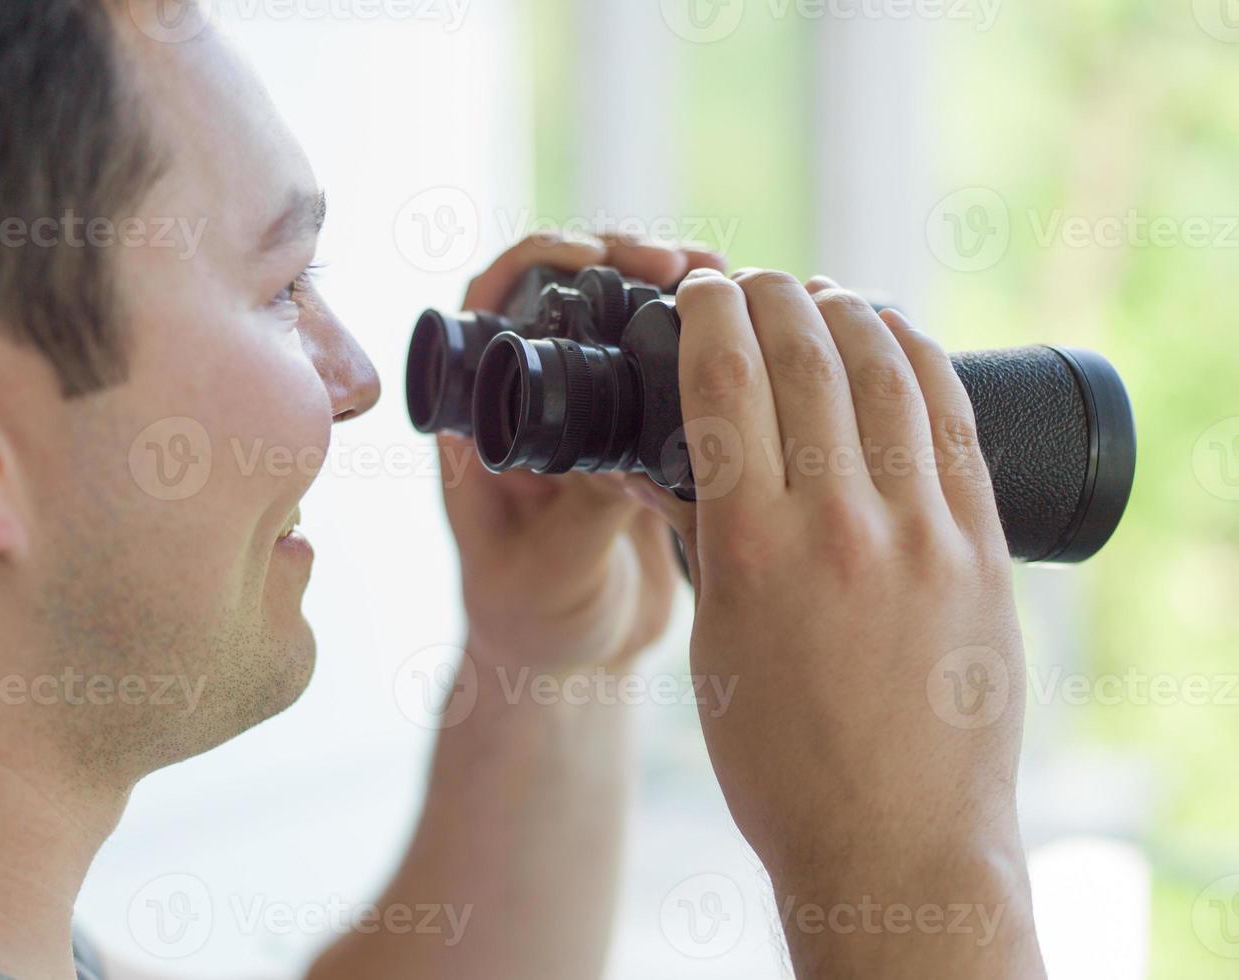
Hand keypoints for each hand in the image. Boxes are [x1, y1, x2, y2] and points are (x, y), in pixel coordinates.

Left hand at [438, 234, 724, 672]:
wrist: (579, 664)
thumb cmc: (534, 622)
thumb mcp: (550, 570)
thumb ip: (585, 513)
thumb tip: (635, 450)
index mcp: (488, 421)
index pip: (491, 304)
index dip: (534, 262)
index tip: (593, 256)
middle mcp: (538, 401)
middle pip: (573, 291)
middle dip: (628, 258)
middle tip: (687, 263)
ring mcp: (598, 413)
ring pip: (633, 318)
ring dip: (685, 292)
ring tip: (740, 284)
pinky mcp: (651, 433)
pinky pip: (682, 367)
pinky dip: (721, 341)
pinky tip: (766, 334)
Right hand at [632, 269, 1037, 970]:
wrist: (896, 843)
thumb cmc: (783, 763)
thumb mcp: (716, 647)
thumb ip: (708, 543)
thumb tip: (686, 466)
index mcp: (755, 550)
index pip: (726, 385)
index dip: (710, 315)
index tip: (701, 289)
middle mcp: (840, 525)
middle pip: (807, 359)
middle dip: (772, 296)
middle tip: (753, 280)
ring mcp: (922, 534)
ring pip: (887, 374)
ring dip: (848, 313)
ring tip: (822, 294)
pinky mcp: (982, 551)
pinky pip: (954, 425)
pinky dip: (920, 361)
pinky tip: (896, 337)